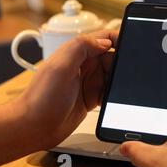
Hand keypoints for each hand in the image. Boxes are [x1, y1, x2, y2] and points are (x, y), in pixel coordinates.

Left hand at [18, 30, 117, 149]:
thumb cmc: (41, 99)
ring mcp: (88, 82)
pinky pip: (111, 92)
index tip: (133, 46)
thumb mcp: (60, 66)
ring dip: (119, 80)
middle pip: (113, 57)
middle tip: (128, 72)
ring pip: (114, 75)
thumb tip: (106, 41)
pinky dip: (116, 94)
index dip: (119, 39)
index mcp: (76, 53)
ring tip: (121, 88)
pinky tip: (115, 99)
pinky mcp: (92, 98)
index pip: (103, 37)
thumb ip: (81, 47)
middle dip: (122, 63)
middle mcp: (84, 65)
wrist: (33, 128)